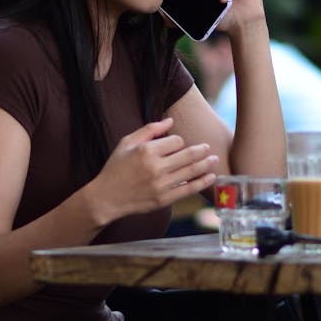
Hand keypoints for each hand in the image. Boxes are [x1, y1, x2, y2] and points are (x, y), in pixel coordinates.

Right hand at [89, 118, 218, 224]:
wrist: (106, 197)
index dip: (179, 141)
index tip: (177, 145)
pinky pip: (188, 190)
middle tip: (208, 147)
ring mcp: (160, 184)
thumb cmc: (115, 168)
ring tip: (214, 160)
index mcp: (146, 151)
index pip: (175, 141)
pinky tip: (211, 177)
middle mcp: (155, 167)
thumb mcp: (126, 143)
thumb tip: (170, 121)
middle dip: (201, 150)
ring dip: (206, 164)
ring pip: (191, 171)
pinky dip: (202, 182)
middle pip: (188, 155)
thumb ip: (149, 130)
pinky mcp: (163, 199)